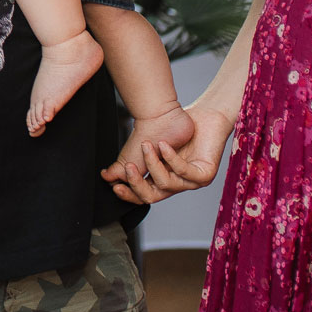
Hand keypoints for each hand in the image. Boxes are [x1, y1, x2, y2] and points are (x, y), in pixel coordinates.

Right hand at [102, 104, 234, 203]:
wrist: (203, 114)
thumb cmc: (175, 128)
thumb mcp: (145, 147)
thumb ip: (128, 164)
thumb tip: (106, 176)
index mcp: (162, 180)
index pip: (143, 195)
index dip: (129, 194)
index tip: (116, 186)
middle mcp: (176, 183)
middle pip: (153, 196)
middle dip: (138, 184)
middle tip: (130, 168)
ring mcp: (191, 181)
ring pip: (167, 184)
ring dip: (153, 163)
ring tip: (147, 145)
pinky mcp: (204, 174)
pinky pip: (184, 172)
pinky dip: (172, 158)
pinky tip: (164, 145)